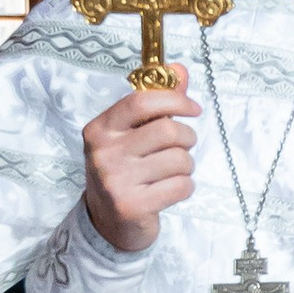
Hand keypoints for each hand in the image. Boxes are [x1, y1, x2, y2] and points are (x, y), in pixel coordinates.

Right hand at [82, 69, 196, 252]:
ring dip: (186, 166)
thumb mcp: (131, 135)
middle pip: (168, 131)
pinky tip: (169, 190)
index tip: (193, 108)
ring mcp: (116, 181)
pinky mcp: (132, 206)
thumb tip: (179, 70)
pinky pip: (181, 186)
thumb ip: (157, 103)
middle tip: (183, 147)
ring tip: (172, 171)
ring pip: (180, 160)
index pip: (142, 102)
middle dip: (187, 138)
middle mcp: (103, 153)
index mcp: (100, 129)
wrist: (107, 223)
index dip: (175, 100)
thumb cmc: (125, 170)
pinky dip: (185, 187)